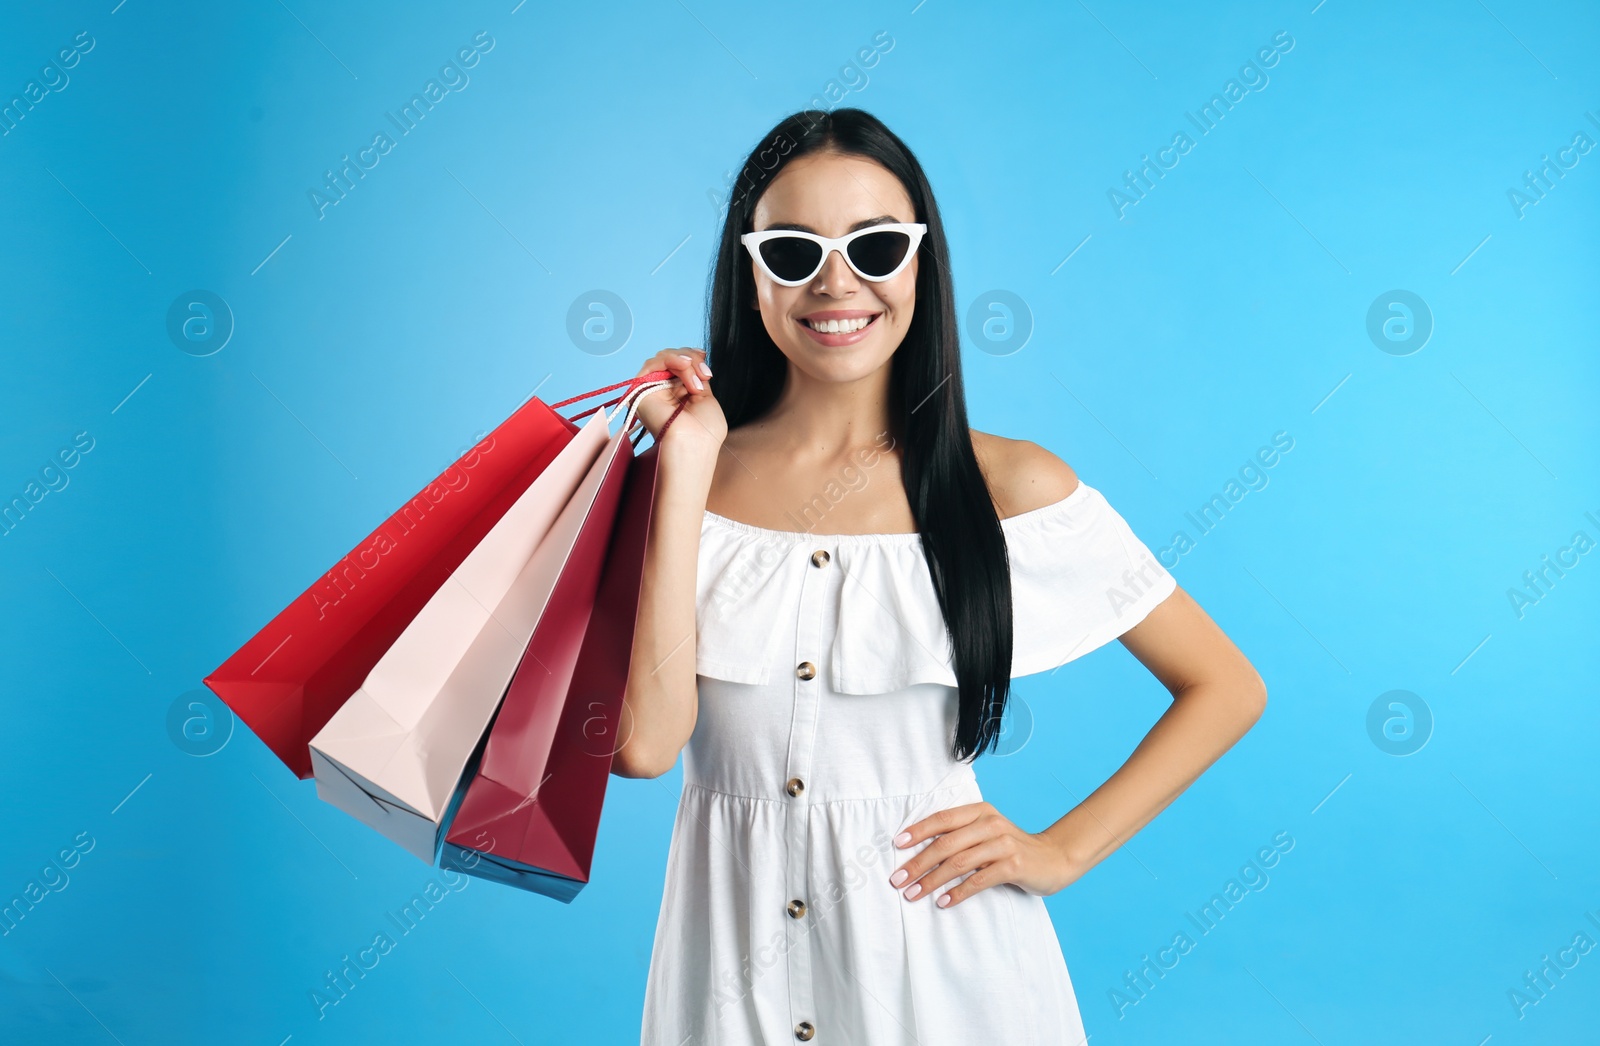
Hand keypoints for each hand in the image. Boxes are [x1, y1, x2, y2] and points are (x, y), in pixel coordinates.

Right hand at [629, 348, 725, 458]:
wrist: (693, 443)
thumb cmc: (704, 431)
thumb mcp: (707, 397)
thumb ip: (696, 377)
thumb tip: (694, 359)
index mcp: (680, 393)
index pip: (682, 365)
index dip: (694, 359)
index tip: (707, 369)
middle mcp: (664, 390)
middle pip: (674, 358)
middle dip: (692, 360)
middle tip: (705, 375)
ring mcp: (652, 389)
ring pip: (665, 357)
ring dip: (685, 363)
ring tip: (695, 381)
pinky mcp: (640, 389)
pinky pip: (654, 362)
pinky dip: (673, 360)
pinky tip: (685, 368)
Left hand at [888, 801, 1077, 907]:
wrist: (1055, 858)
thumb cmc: (1011, 848)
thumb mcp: (986, 833)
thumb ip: (961, 836)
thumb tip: (919, 852)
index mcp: (980, 812)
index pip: (942, 820)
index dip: (918, 832)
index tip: (897, 845)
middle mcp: (990, 824)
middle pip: (946, 844)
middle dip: (918, 863)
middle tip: (898, 879)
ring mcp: (1003, 844)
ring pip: (958, 863)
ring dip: (931, 881)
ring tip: (913, 894)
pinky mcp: (1013, 865)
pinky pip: (979, 880)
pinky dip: (958, 893)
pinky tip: (943, 902)